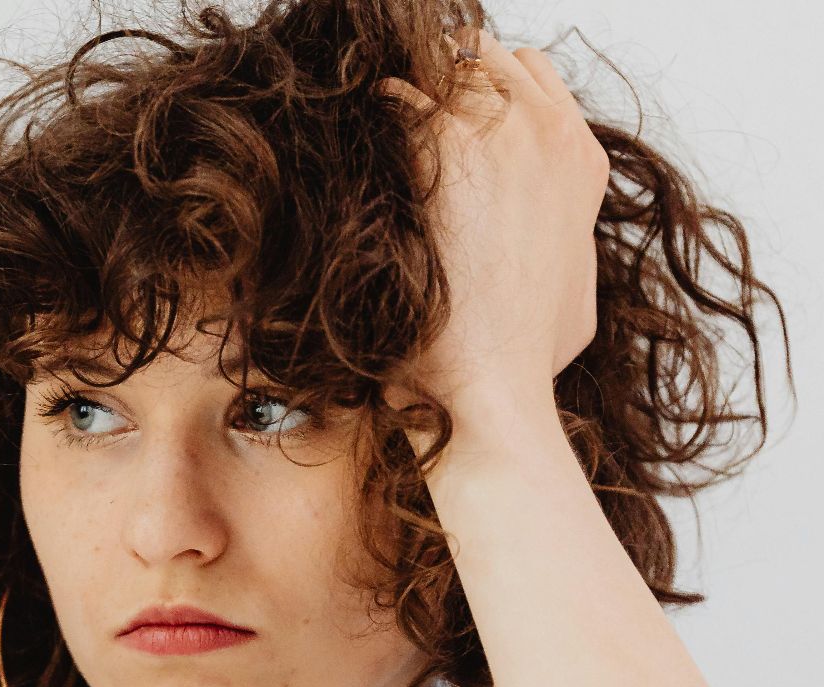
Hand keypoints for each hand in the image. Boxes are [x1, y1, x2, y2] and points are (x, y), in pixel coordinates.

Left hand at [377, 26, 609, 417]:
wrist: (492, 378)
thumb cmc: (526, 355)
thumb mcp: (576, 298)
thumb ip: (564, 249)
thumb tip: (548, 254)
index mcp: (582, 161)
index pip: (534, 74)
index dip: (486, 87)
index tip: (449, 113)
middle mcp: (546, 131)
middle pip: (486, 56)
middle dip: (441, 76)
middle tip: (403, 112)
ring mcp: (496, 130)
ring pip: (442, 64)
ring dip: (407, 89)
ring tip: (376, 126)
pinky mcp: (440, 143)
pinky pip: (394, 96)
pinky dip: (372, 115)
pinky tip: (354, 147)